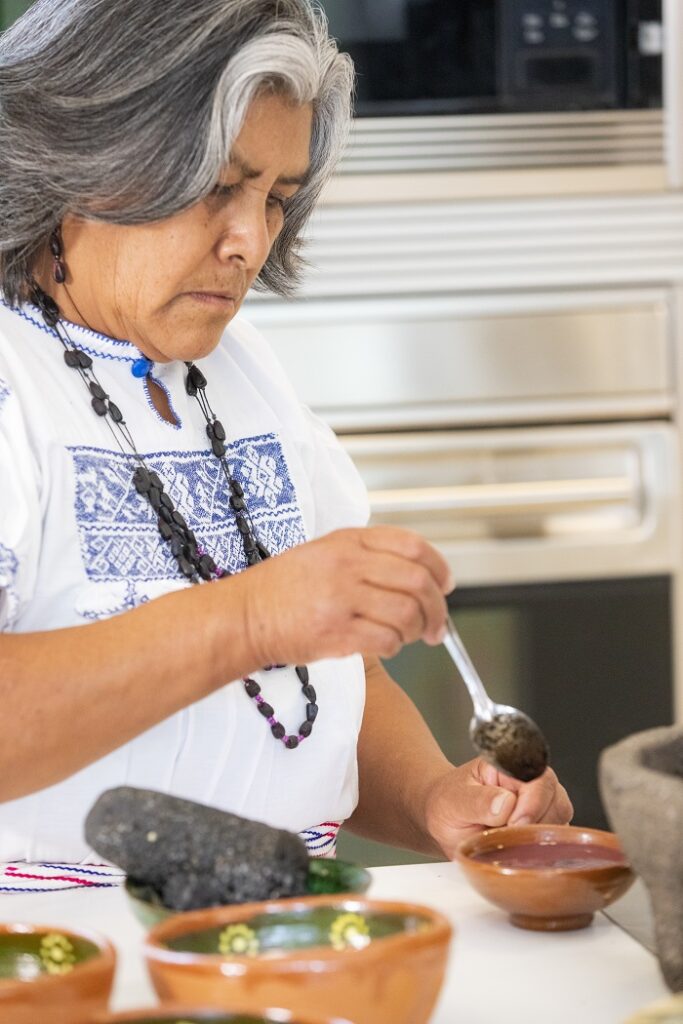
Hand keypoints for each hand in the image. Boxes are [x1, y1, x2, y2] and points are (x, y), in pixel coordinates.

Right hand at [238, 525, 453, 666]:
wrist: (244, 616)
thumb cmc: (283, 587)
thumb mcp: (324, 553)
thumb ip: (367, 555)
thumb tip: (418, 573)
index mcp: (348, 542)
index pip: (412, 546)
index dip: (439, 567)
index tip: (445, 584)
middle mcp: (347, 566)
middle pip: (417, 582)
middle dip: (437, 608)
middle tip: (437, 625)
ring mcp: (341, 600)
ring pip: (406, 613)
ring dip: (417, 630)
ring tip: (411, 637)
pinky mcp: (336, 633)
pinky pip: (386, 640)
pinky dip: (395, 646)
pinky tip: (385, 645)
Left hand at [423, 757, 573, 859]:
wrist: (445, 819)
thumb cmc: (448, 804)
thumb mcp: (454, 801)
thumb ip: (478, 801)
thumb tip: (505, 803)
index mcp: (509, 765)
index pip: (537, 776)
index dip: (532, 803)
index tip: (514, 823)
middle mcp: (530, 780)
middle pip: (556, 799)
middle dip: (535, 824)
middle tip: (507, 836)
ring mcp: (540, 803)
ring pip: (560, 819)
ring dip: (538, 837)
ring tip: (508, 840)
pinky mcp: (543, 825)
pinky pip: (557, 838)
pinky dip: (541, 848)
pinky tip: (518, 848)